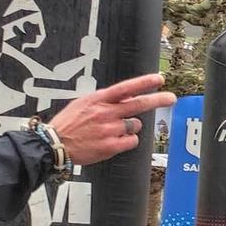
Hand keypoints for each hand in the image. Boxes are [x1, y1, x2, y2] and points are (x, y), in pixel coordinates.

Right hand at [47, 73, 177, 166]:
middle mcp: (105, 113)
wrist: (54, 145)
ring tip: (111, 130)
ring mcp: (109, 129)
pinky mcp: (111, 146)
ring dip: (130, 127)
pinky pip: (132, 141)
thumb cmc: (68, 124)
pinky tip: (113, 141)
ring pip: (135, 125)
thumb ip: (105, 100)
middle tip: (171, 98)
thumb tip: (127, 97)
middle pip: (138, 104)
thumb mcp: (83, 104)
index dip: (143, 83)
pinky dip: (127, 141)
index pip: (125, 88)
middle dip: (157, 100)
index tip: (158, 79)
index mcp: (97, 100)